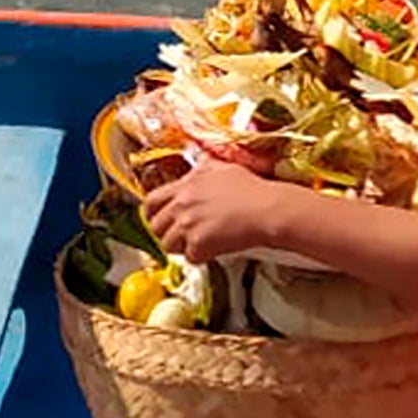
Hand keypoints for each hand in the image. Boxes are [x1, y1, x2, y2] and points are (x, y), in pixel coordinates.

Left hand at [143, 161, 298, 260]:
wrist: (267, 208)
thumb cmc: (251, 189)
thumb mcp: (223, 167)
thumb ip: (204, 165)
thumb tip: (199, 159)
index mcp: (184, 185)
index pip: (150, 201)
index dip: (152, 213)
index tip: (160, 219)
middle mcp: (182, 204)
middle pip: (155, 226)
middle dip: (166, 233)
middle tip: (182, 235)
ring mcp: (188, 224)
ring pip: (168, 245)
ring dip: (182, 247)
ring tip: (199, 243)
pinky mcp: (198, 243)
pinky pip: (190, 258)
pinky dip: (201, 257)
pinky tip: (214, 249)